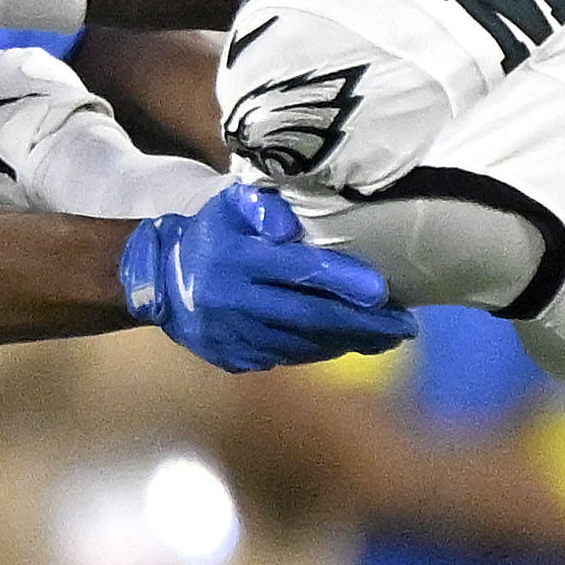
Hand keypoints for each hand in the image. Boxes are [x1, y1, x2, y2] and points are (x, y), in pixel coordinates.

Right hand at [121, 183, 415, 371]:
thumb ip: (263, 206)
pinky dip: (321, 350)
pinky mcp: (235, 359)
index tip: (383, 293)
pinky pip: (287, 357)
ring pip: (303, 343)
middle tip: (404, 327)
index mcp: (238, 259)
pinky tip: (345, 342)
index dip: (343, 282)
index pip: (300, 271)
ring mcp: (235, 336)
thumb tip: (289, 228)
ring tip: (386, 336)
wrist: (160, 282)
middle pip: (310, 317)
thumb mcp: (231, 205)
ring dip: (348, 341)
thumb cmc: (213, 235)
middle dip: (362, 324)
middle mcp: (236, 301)